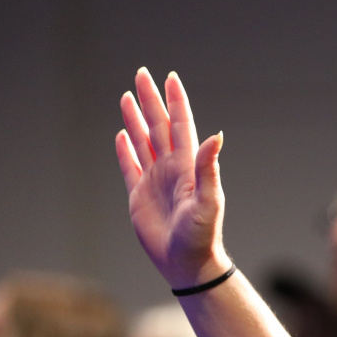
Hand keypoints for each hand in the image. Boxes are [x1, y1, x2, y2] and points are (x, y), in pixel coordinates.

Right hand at [115, 69, 231, 289]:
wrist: (187, 263)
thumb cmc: (201, 235)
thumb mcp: (208, 200)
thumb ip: (208, 167)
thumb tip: (216, 135)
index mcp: (188, 166)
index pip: (181, 125)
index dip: (175, 101)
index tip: (170, 78)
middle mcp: (171, 168)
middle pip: (158, 125)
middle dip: (150, 100)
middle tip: (141, 74)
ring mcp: (155, 180)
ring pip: (143, 141)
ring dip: (135, 119)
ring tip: (127, 96)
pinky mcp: (139, 195)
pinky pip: (130, 166)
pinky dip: (125, 150)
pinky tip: (121, 135)